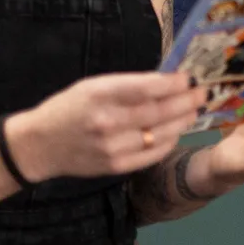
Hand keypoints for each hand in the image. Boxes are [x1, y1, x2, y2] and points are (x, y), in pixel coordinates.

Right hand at [6, 71, 204, 182]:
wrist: (40, 145)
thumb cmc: (69, 108)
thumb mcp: (92, 86)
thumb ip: (127, 85)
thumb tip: (165, 81)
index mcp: (100, 95)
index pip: (146, 88)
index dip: (172, 83)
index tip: (188, 77)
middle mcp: (107, 122)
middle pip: (158, 112)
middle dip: (186, 101)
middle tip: (203, 93)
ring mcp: (113, 147)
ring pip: (159, 134)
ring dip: (182, 121)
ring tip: (195, 110)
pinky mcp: (116, 166)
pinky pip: (152, 155)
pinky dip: (169, 142)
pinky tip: (177, 131)